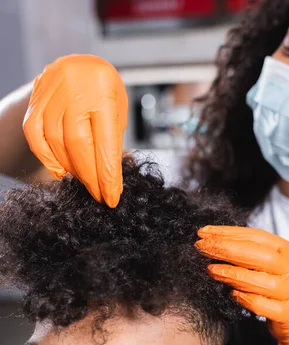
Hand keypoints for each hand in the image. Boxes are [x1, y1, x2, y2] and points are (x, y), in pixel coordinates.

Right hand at [23, 54, 127, 207]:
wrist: (83, 66)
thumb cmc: (106, 93)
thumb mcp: (118, 112)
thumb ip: (112, 143)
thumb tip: (110, 183)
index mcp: (103, 89)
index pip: (105, 141)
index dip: (107, 175)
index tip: (111, 198)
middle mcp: (74, 86)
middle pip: (78, 143)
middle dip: (89, 176)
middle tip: (98, 194)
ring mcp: (51, 90)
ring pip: (56, 140)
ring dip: (71, 168)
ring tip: (84, 180)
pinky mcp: (35, 97)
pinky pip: (34, 133)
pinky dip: (46, 156)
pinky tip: (60, 170)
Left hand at [196, 226, 288, 344]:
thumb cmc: (281, 290)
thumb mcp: (273, 266)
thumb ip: (253, 254)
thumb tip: (215, 241)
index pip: (258, 236)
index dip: (229, 233)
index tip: (204, 232)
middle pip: (259, 255)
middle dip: (226, 249)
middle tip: (201, 247)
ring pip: (259, 281)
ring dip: (231, 274)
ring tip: (211, 269)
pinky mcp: (287, 314)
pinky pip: (260, 305)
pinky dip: (243, 298)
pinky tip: (231, 294)